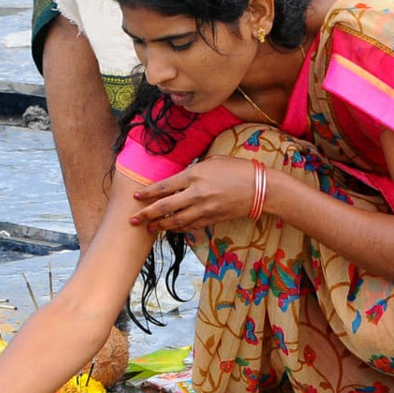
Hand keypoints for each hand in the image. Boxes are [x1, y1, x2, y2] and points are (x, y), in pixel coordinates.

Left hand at [130, 156, 259, 232]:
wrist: (260, 188)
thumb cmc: (238, 169)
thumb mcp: (213, 161)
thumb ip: (194, 170)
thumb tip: (179, 177)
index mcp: (194, 175)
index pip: (164, 186)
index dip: (147, 193)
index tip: (135, 196)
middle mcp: (196, 193)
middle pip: (165, 207)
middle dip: (147, 214)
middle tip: (133, 220)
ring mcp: (204, 208)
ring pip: (176, 221)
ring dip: (160, 226)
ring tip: (149, 229)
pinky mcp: (212, 219)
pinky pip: (191, 226)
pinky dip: (179, 229)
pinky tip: (171, 230)